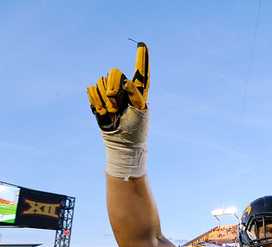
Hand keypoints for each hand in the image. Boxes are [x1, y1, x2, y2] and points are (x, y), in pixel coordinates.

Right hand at [86, 42, 149, 178]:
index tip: (143, 44)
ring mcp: (109, 92)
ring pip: (101, 82)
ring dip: (105, 100)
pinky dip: (96, 102)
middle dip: (112, 87)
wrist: (121, 141)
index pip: (141, 71)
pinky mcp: (97, 97)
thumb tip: (124, 81)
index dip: (142, 58)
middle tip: (116, 107)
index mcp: (139, 90)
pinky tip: (103, 113)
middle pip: (113, 72)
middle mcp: (123, 88)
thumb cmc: (136, 128)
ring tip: (113, 113)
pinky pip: (91, 90)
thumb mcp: (140, 110)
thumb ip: (135, 93)